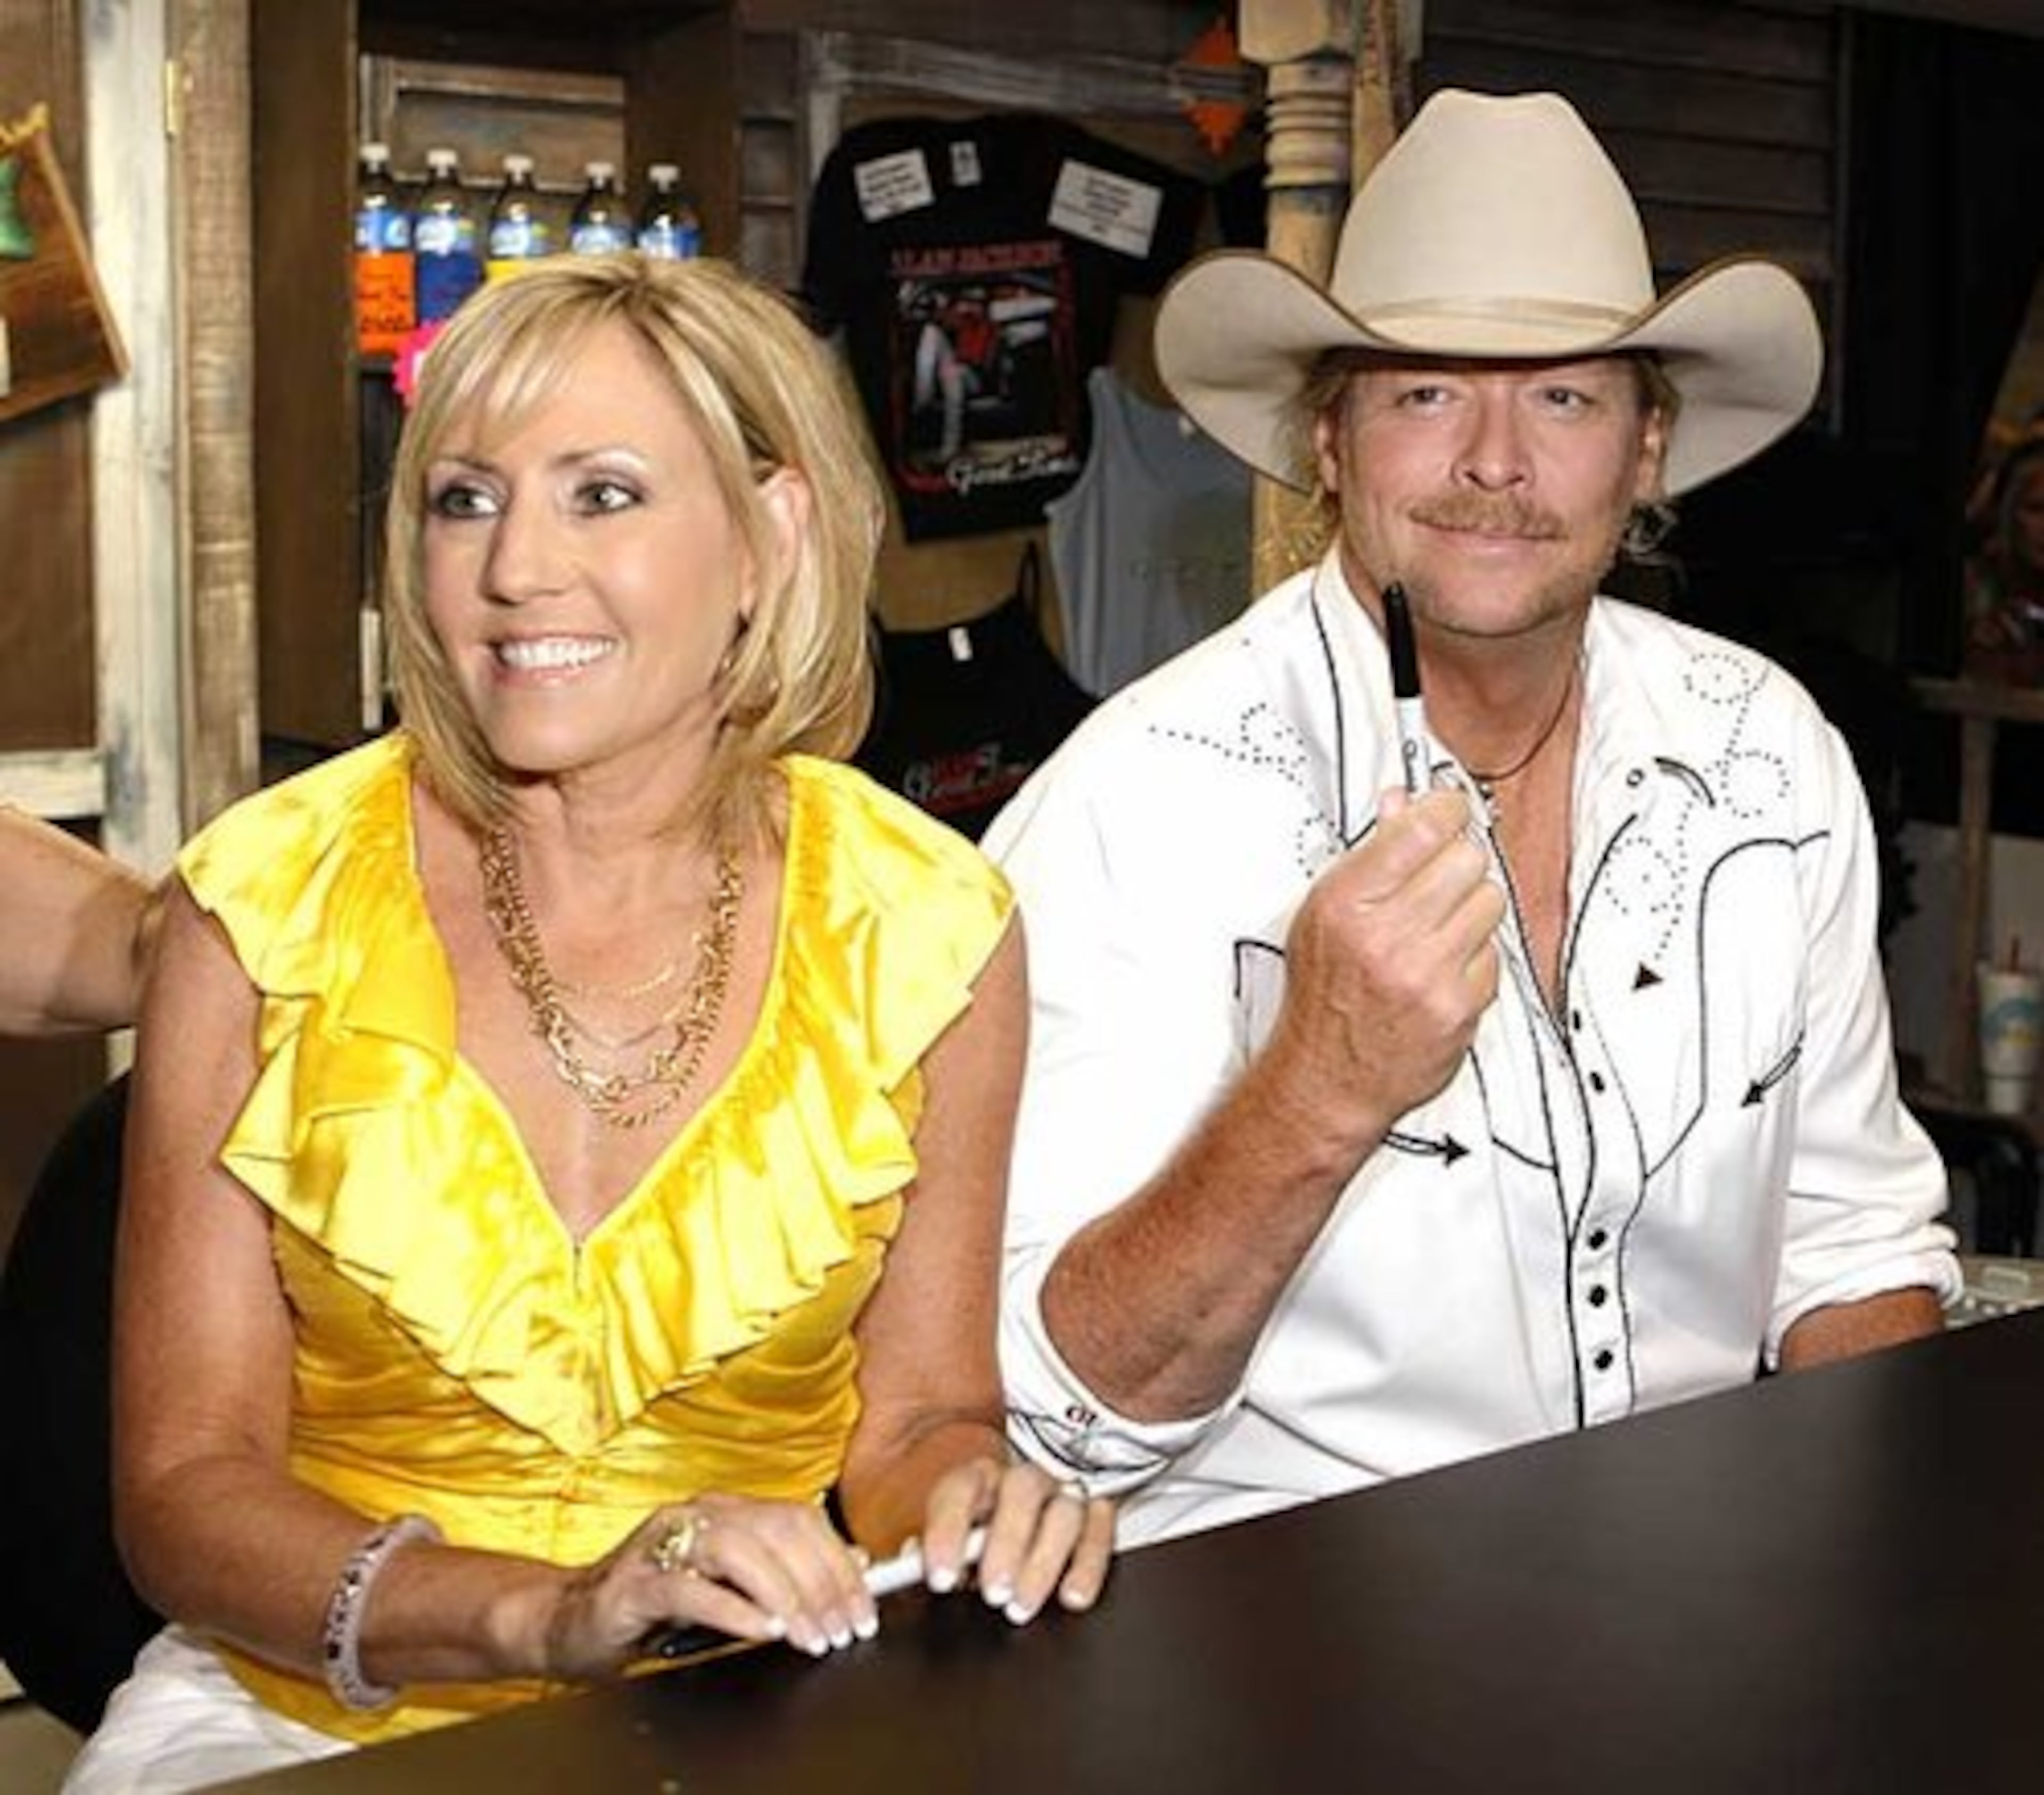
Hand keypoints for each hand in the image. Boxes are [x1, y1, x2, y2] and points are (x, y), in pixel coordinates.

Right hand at [543, 1493, 871, 1678]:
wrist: (570, 1620)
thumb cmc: (656, 1606)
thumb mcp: (727, 1586)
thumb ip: (779, 1575)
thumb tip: (853, 1568)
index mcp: (725, 1510)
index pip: (799, 1520)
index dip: (839, 1562)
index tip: (864, 1607)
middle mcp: (698, 1513)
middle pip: (779, 1531)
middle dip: (822, 1583)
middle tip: (845, 1629)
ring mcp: (663, 1541)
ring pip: (741, 1551)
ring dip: (786, 1596)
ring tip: (810, 1635)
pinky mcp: (635, 1581)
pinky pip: (692, 1588)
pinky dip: (735, 1609)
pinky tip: (764, 1630)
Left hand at [915, 1457, 1113, 1625]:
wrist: (1031, 1517)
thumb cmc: (982, 1539)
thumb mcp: (952, 1543)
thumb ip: (933, 1551)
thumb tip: (909, 1561)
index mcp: (977, 1479)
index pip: (959, 1490)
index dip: (947, 1532)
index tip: (940, 1578)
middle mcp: (1022, 1481)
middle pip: (1021, 1491)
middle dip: (1007, 1543)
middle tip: (993, 1592)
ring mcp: (1063, 1494)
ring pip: (1064, 1512)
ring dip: (1043, 1562)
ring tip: (1021, 1605)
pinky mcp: (1097, 1514)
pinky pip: (1101, 1530)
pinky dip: (1088, 1565)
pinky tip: (1071, 1597)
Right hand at [1268, 784, 1502, 1149]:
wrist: (1327, 1079)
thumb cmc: (1322, 997)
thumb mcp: (1321, 916)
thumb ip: (1366, 858)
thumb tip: (1401, 802)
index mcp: (1345, 902)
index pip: (1422, 827)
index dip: (1445, 810)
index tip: (1448, 810)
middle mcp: (1385, 935)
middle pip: (1467, 859)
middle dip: (1457, 862)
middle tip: (1440, 877)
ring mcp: (1427, 973)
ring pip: (1491, 901)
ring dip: (1472, 908)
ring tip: (1440, 927)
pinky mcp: (1459, 1007)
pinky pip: (1494, 953)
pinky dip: (1474, 956)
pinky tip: (1443, 969)